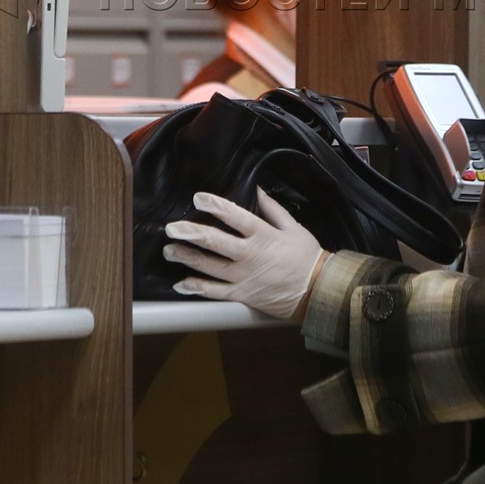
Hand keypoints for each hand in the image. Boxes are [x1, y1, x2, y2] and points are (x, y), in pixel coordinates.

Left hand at [163, 190, 325, 319]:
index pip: (235, 217)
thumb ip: (272, 208)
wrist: (315, 291)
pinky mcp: (241, 295)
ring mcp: (243, 277)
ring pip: (209, 267)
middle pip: (215, 242)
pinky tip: (181, 284)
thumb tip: (255, 188)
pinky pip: (214, 292)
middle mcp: (249, 256)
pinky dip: (197, 288)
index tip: (198, 198)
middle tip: (171, 228)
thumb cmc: (306, 256)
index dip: (215, 206)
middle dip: (191, 234)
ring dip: (187, 258)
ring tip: (169, 251)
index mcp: (263, 236)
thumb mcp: (293, 227)